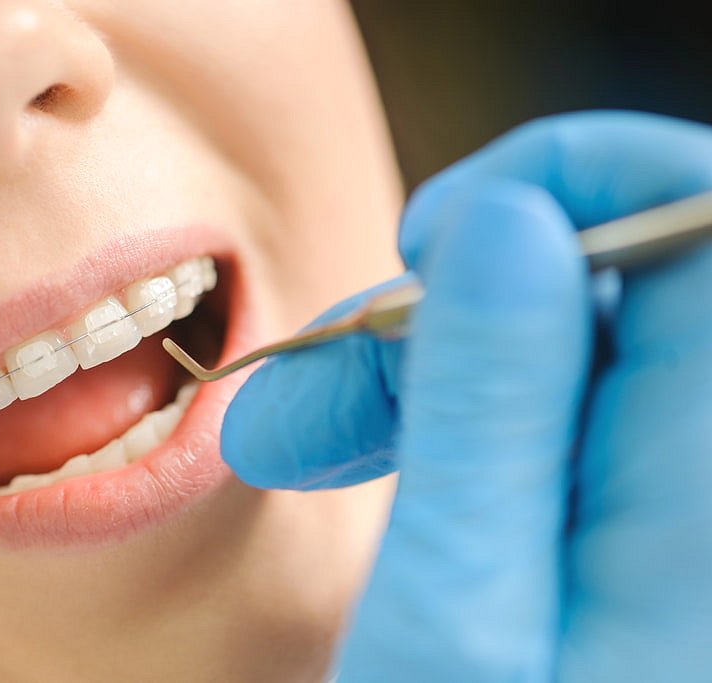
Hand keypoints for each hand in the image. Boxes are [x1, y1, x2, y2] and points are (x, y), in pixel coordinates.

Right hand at [221, 111, 711, 680]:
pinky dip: (454, 423)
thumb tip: (504, 227)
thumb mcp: (454, 618)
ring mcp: (686, 519)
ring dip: (425, 369)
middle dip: (443, 306)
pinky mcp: (645, 545)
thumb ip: (490, 407)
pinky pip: (556, 422)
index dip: (570, 181)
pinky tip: (371, 459)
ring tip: (301, 432)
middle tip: (317, 377)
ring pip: (567, 355)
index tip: (436, 234)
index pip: (703, 223)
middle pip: (612, 291)